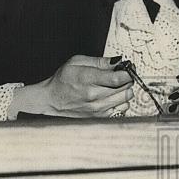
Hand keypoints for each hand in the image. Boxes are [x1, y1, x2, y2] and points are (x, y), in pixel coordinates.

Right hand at [13, 56, 133, 118]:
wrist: (51, 101)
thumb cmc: (63, 80)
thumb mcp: (77, 62)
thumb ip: (99, 61)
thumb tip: (118, 61)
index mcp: (88, 79)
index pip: (119, 78)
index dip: (128, 72)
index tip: (128, 68)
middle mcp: (94, 96)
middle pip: (125, 88)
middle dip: (127, 79)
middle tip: (120, 75)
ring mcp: (98, 109)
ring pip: (126, 99)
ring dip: (125, 91)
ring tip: (115, 86)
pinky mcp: (100, 117)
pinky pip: (122, 109)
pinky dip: (121, 102)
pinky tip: (111, 97)